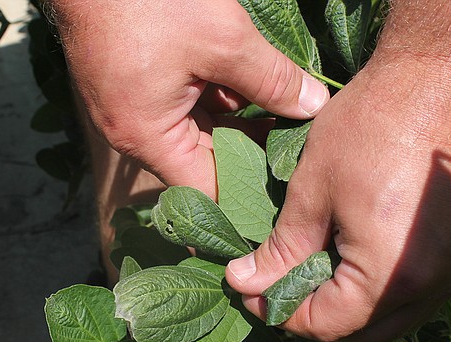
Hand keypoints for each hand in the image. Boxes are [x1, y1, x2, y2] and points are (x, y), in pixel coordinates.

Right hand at [52, 0, 328, 197]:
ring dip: (242, 119)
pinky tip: (257, 83)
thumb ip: (272, 79)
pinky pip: (188, 103)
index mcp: (147, 138)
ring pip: (202, 128)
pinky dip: (220, 95)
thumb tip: (314, 106)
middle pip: (206, 161)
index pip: (207, 190)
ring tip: (291, 114)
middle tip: (302, 149)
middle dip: (254, 151)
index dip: (251, 192)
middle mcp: (137, 132)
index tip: (290, 185)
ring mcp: (137, 107)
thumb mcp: (223, 40)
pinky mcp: (140, 82)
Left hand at [226, 55, 450, 341]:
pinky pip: (414, 295)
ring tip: (313, 262)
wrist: (449, 76)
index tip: (247, 285)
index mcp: (390, 277)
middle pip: (360, 333)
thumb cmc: (376, 124)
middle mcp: (432, 289)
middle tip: (278, 276)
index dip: (278, 311)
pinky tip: (352, 250)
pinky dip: (378, 289)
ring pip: (389, 319)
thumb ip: (281, 248)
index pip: (324, 325)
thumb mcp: (314, 189)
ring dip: (348, 304)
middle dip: (313, 314)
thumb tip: (244, 282)